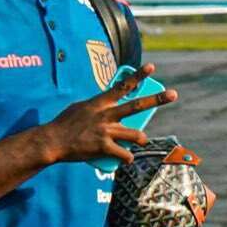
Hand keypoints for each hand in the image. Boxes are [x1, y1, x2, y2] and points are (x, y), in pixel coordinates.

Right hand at [42, 63, 177, 163]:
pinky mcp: (104, 147)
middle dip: (157, 99)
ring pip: (135, 134)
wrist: (53, 141)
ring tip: (141, 140)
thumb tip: (106, 105)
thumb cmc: (64, 124)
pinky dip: (127, 157)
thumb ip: (96, 106)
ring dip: (140, 139)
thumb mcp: (80, 108)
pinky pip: (124, 154)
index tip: (151, 67)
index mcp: (100, 102)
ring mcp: (106, 131)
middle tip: (174, 94)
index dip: (138, 76)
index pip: (123, 86)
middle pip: (137, 105)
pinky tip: (126, 159)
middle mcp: (106, 115)